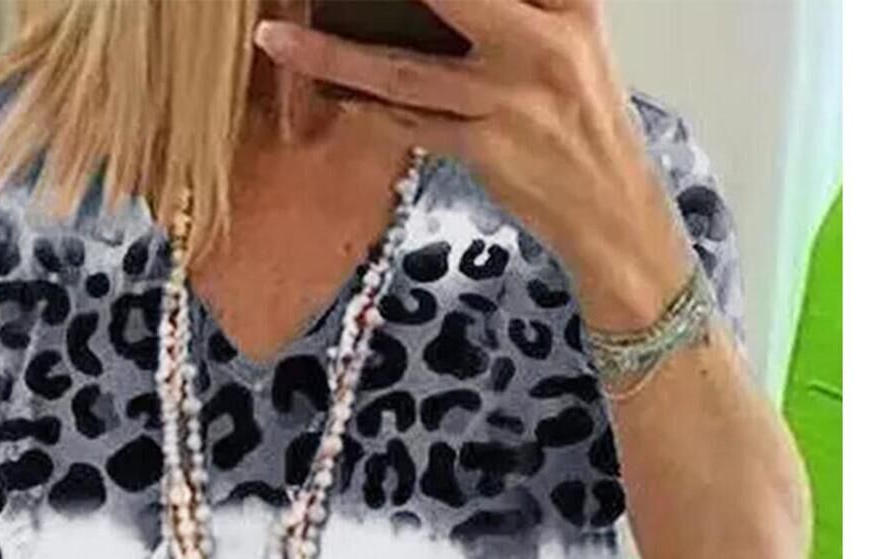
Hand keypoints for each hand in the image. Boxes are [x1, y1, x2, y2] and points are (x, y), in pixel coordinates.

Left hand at [254, 0, 693, 320]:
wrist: (611, 209)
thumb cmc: (580, 122)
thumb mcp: (568, 40)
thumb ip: (516, 10)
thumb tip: (431, 7)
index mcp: (568, 1)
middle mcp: (543, 40)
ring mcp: (511, 98)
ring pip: (403, 68)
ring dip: (332, 54)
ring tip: (277, 38)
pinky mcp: (487, 149)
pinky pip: (409, 124)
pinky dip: (366, 109)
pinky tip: (329, 93)